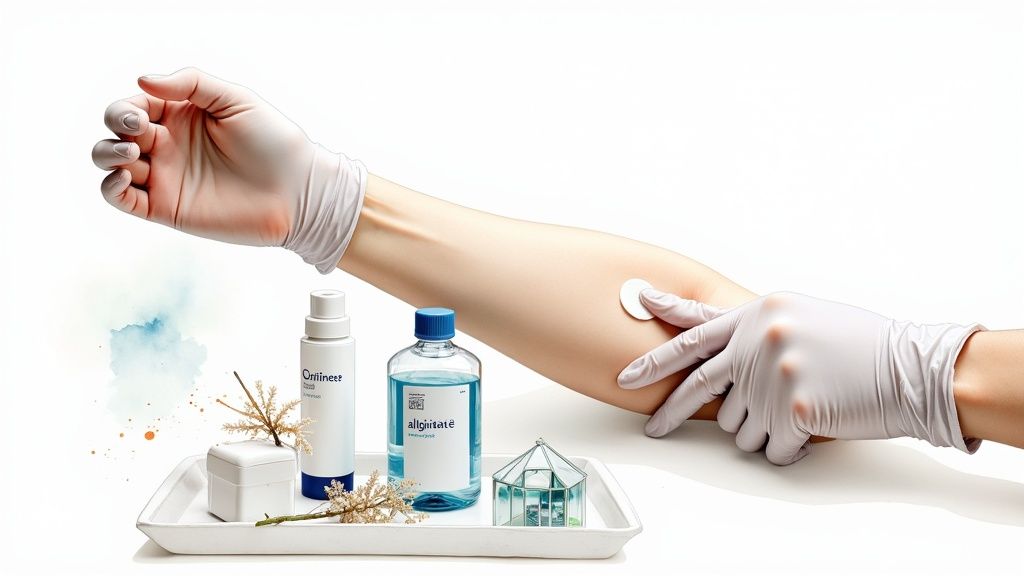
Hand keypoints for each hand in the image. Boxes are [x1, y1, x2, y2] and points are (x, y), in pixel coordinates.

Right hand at [92, 68, 365, 272]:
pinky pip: (121, 199)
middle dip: (115, 124)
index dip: (126, 106)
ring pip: (110, 162)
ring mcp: (165, 176)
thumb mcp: (236, 100)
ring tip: (131, 153)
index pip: (134, 104)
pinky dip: (109, 188)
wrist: (298, 192)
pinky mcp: (166, 208)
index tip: (142, 112)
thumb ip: (192, 83)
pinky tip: (123, 178)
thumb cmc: (275, 143)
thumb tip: (143, 80)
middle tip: (138, 130)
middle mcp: (168, 145)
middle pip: (116, 130)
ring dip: (106, 153)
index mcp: (181, 116)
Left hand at [617, 289, 981, 464]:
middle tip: (653, 427)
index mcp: (757, 312)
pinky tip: (813, 428)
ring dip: (760, 430)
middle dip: (670, 411)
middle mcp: (758, 339)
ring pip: (737, 427)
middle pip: (698, 386)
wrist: (912, 366)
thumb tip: (720, 355)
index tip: (626, 367)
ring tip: (797, 410)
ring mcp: (773, 375)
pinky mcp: (792, 410)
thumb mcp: (800, 316)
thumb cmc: (860, 343)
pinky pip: (771, 449)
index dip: (656, 352)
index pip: (693, 333)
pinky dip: (789, 448)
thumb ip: (755, 329)